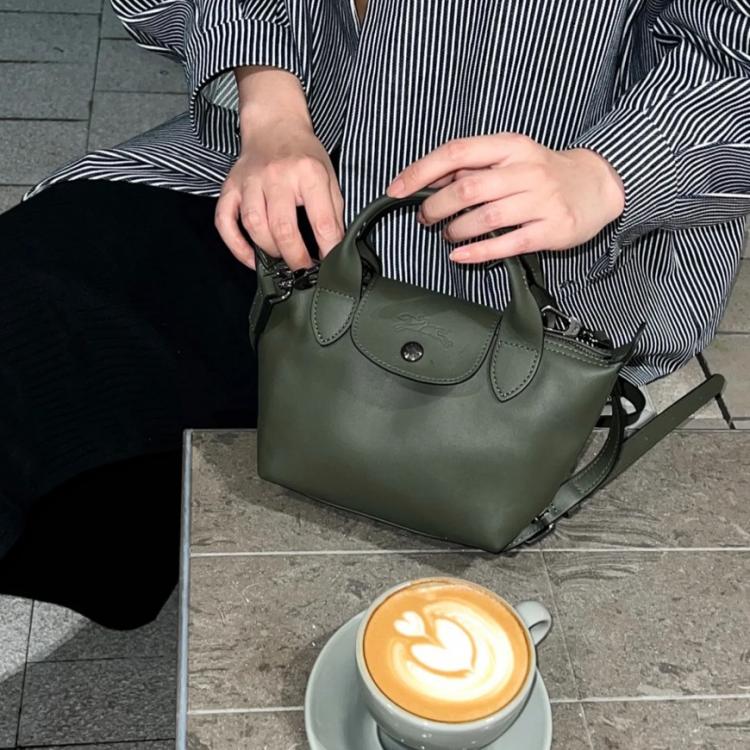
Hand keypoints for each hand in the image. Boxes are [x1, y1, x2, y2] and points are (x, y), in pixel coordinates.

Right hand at [215, 117, 344, 270]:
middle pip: (283, 228)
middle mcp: (277, 176)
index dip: (327, 249)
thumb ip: (333, 212)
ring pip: (254, 225)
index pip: (321, 221)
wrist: (274, 124)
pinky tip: (251, 258)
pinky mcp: (231, 188)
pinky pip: (225, 221)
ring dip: (268, 250)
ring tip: (281, 258)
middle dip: (295, 257)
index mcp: (308, 173)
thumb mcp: (329, 177)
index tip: (329, 263)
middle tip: (303, 269)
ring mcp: (250, 182)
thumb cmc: (303, 154)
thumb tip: (334, 247)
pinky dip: (236, 246)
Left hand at [385, 133, 624, 262]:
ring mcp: (541, 201)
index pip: (457, 152)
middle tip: (426, 219)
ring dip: (456, 230)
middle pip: (467, 189)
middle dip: (436, 207)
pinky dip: (477, 252)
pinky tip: (460, 256)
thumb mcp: (511, 157)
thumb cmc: (544, 172)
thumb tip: (430, 181)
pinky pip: (507, 244)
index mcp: (510, 146)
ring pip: (485, 218)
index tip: (397, 189)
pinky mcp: (551, 230)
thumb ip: (474, 167)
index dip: (421, 172)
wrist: (598, 185)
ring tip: (448, 235)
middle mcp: (526, 170)